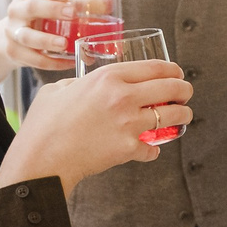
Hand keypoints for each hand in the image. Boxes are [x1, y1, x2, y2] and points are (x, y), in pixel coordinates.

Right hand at [0, 0, 109, 76]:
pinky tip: (68, 62)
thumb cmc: (40, 19)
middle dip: (52, 10)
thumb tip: (110, 3)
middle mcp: (16, 11)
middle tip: (72, 13)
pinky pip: (33, 59)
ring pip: (27, 36)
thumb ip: (81, 4)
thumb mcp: (55, 7)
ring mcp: (12, 33)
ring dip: (46, 40)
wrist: (12, 40)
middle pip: (31, 8)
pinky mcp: (15, 53)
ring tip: (64, 43)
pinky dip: (52, 62)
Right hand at [0, 59, 192, 192]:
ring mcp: (129, 123)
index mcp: (108, 77)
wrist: (41, 159)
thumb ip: (77, 83)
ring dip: (183, 116)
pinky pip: (153, 148)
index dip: (172, 69)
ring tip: (183, 117)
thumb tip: (83, 84)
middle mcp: (124, 96)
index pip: (154, 67)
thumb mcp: (58, 90)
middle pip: (172, 88)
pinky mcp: (129, 148)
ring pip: (174, 116)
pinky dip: (152, 150)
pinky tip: (148, 150)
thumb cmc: (43, 125)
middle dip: (184, 90)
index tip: (177, 72)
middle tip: (185, 94)